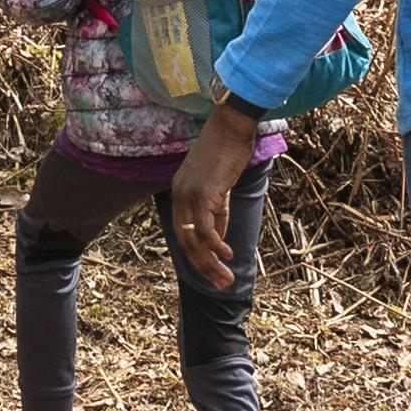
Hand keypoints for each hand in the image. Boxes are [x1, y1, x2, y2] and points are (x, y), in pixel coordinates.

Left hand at [167, 99, 264, 288]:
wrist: (231, 126)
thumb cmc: (228, 151)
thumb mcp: (219, 186)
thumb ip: (217, 211)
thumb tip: (219, 239)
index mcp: (180, 194)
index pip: (183, 233)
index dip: (198, 256)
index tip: (213, 272)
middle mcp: (179, 196)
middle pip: (186, 242)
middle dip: (204, 267)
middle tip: (221, 285)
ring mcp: (189, 194)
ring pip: (194, 239)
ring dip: (211, 262)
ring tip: (227, 278)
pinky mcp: (203, 193)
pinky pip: (205, 228)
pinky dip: (215, 245)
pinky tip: (228, 254)